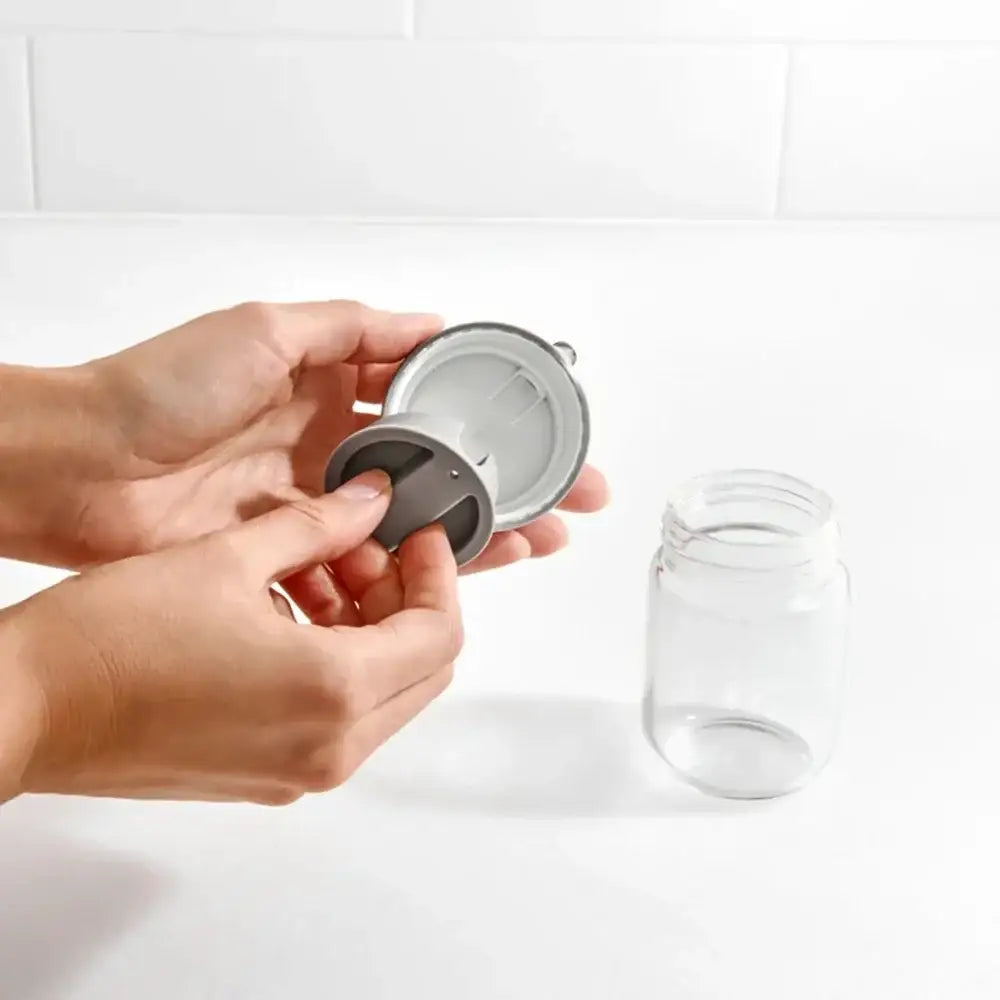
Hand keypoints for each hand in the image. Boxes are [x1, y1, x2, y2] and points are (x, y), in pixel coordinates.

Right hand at [0, 471, 461, 804]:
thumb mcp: (231, 557)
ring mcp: (300, 772)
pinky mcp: (269, 777)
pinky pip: (337, 717)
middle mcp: (329, 747)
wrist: (30, 709)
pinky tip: (290, 610)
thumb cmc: (112, 640)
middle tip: (367, 547)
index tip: (421, 535)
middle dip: (407, 600)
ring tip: (318, 569)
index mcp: (333, 692)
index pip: (440, 634)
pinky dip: (337, 663)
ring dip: (370, 629)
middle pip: (422, 669)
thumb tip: (371, 500)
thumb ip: (319, 526)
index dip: (441, 574)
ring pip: (382, 693)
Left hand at [29, 300, 606, 570]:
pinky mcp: (290, 553)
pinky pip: (362, 569)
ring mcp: (314, 505)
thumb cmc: (158, 389)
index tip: (545, 438)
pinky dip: (402, 577)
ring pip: (413, 526)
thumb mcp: (262, 330)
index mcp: (331, 390)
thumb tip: (428, 323)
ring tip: (531, 545)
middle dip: (507, 487)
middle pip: (440, 471)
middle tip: (568, 502)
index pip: (435, 406)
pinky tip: (446, 583)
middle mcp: (330, 449)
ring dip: (473, 537)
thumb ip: (350, 328)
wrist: (81, 468)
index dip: (493, 422)